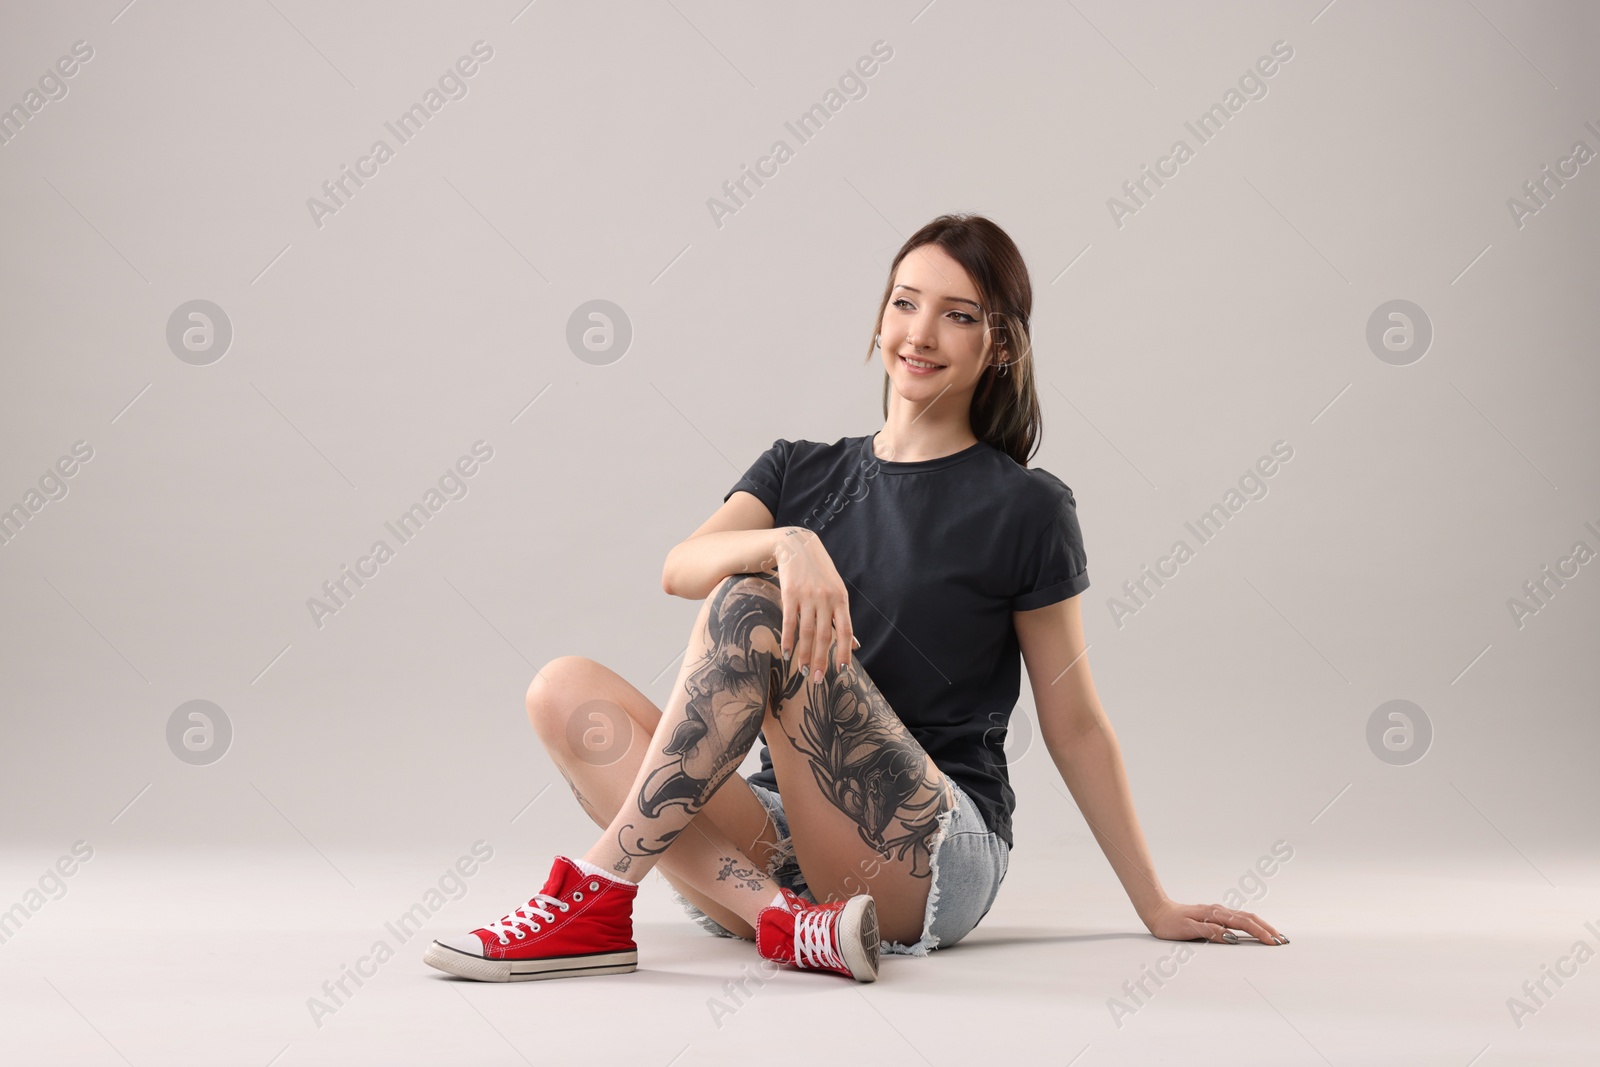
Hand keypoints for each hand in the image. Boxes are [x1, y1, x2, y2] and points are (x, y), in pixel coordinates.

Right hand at [771, 527, 857, 679]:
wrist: (798, 545)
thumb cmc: (820, 574)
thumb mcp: (837, 593)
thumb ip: (843, 619)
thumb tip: (856, 645)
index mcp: (841, 600)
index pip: (845, 631)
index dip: (844, 652)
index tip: (841, 671)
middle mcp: (826, 599)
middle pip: (825, 636)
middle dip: (821, 660)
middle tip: (817, 680)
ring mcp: (808, 596)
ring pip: (807, 632)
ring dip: (804, 655)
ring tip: (802, 671)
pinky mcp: (790, 594)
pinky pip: (789, 621)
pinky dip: (788, 640)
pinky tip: (787, 654)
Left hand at [1142, 898, 1288, 945]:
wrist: (1158, 911)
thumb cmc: (1170, 924)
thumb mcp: (1187, 930)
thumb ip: (1209, 932)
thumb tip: (1230, 937)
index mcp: (1214, 914)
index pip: (1243, 923)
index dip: (1260, 932)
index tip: (1273, 942)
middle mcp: (1219, 911)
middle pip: (1249, 918)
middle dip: (1267, 929)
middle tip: (1282, 940)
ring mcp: (1217, 912)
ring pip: (1245, 917)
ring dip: (1261, 926)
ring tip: (1275, 936)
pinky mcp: (1215, 916)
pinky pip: (1238, 919)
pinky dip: (1251, 924)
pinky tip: (1255, 930)